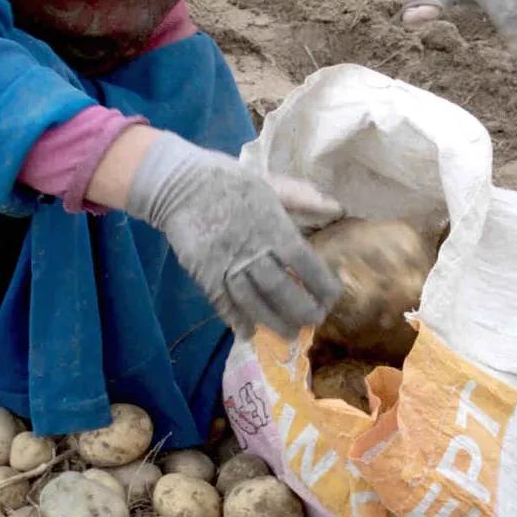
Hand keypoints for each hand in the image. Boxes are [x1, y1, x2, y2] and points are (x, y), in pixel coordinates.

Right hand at [115, 133, 342, 336]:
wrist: (179, 184)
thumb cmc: (229, 181)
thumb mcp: (269, 183)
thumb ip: (301, 198)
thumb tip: (337, 208)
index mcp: (272, 225)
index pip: (304, 261)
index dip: (320, 284)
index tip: (332, 298)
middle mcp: (252, 249)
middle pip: (281, 288)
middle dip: (301, 310)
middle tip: (314, 322)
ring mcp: (226, 264)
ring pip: (253, 300)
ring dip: (272, 321)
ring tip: (289, 335)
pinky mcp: (204, 273)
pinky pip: (222, 302)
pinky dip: (235, 319)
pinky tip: (248, 332)